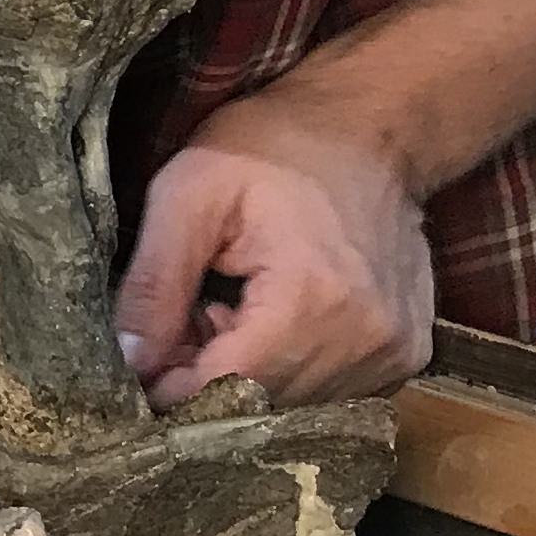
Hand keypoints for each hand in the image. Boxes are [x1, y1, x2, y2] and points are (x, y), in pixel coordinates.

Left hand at [112, 82, 438, 411]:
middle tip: (177, 327)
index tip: (138, 362)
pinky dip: (285, 371)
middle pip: (262, 405)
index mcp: (313, 299)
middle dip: (205, 381)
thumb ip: (154, 284)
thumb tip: (128, 362)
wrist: (371, 127)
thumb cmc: (274, 147)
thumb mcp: (188, 194)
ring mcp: (396, 354)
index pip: (228, 388)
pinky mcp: (406, 356)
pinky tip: (266, 320)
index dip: (172, 386)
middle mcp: (368, 341)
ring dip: (245, 377)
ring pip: (294, 407)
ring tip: (222, 312)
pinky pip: (329, 393)